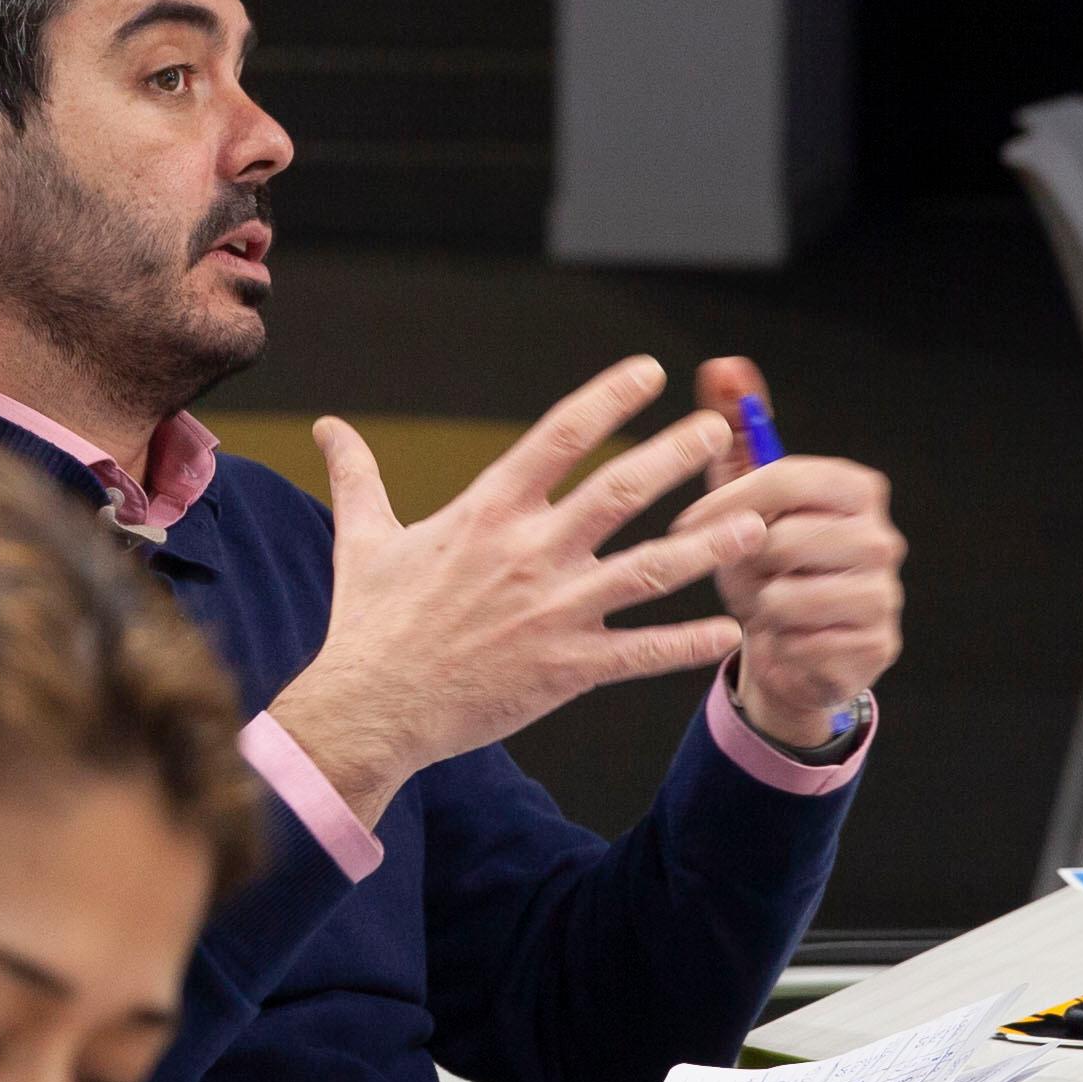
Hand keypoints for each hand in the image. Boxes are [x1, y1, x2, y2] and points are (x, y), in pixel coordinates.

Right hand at [267, 357, 763, 826]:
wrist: (368, 710)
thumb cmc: (368, 624)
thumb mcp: (361, 539)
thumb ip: (358, 475)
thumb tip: (328, 426)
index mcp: (486, 513)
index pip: (558, 437)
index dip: (608, 398)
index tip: (650, 371)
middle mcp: (528, 554)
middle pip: (619, 492)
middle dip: (675, 457)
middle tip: (719, 432)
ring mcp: (553, 613)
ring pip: (648, 571)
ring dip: (706, 547)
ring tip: (754, 526)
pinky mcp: (565, 669)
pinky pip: (640, 653)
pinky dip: (687, 644)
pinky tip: (728, 631)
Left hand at [687, 355, 901, 756]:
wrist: (791, 648)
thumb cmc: (766, 562)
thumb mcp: (744, 495)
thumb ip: (736, 427)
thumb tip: (722, 365)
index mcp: (857, 488)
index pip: (786, 477)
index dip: (728, 501)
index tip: (686, 523)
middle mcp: (882, 538)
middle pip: (784, 539)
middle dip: (744, 561)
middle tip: (741, 572)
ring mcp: (886, 595)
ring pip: (786, 596)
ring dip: (759, 605)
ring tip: (765, 603)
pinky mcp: (877, 648)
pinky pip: (800, 643)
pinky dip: (778, 643)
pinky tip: (784, 638)